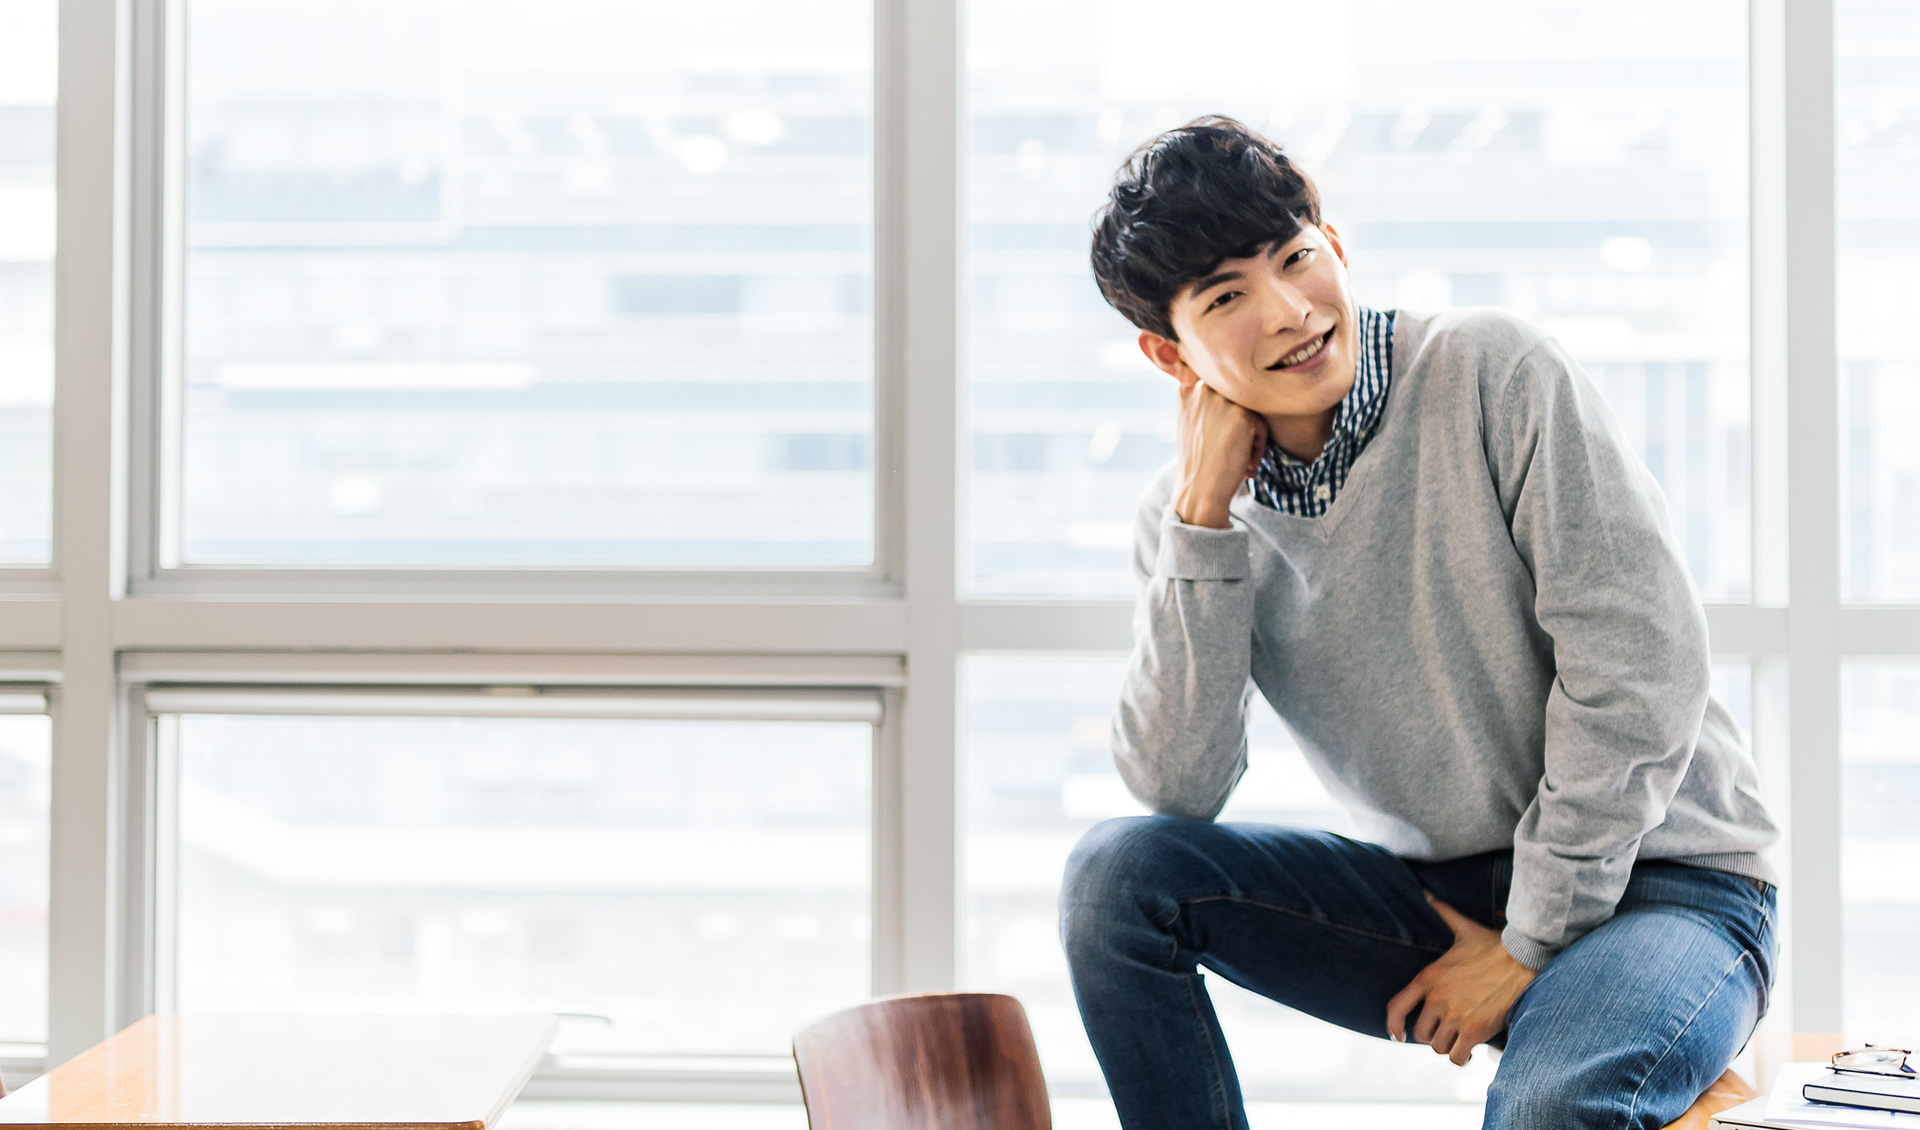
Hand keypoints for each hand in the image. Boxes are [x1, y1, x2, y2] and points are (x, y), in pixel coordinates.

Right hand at [1171, 377, 1266, 528]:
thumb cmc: (1197, 462)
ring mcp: (1223, 400)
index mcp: (1187, 389)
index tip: (1221, 437)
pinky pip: (1262, 427)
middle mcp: (1203, 389)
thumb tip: (1236, 390)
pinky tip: (1245, 465)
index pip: (1222, 387)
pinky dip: (1258, 449)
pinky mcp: (1242, 415)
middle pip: (1239, 398)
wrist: (1199, 490)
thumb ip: (1206, 400)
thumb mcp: (1191, 421)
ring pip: (1252, 411)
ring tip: (1241, 460)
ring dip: (1252, 437)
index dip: (1227, 415)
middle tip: (1232, 450)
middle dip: (1241, 423)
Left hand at [1385, 893, 1536, 1065]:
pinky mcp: (1474, 1030)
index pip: (1396, 1008)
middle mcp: (1436, 999)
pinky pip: (1457, 1057)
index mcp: (1428, 978)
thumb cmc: (1492, 943)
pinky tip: (1470, 1051)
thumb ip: (1441, 911)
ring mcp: (1454, 1016)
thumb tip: (1425, 892)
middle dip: (1433, 1034)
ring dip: (1449, 1045)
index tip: (1397, 1036)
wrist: (1521, 958)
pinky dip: (1462, 1058)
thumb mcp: (1461, 927)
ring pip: (1438, 1046)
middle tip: (1447, 1028)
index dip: (1393, 1026)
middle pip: (1421, 1033)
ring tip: (1460, 1036)